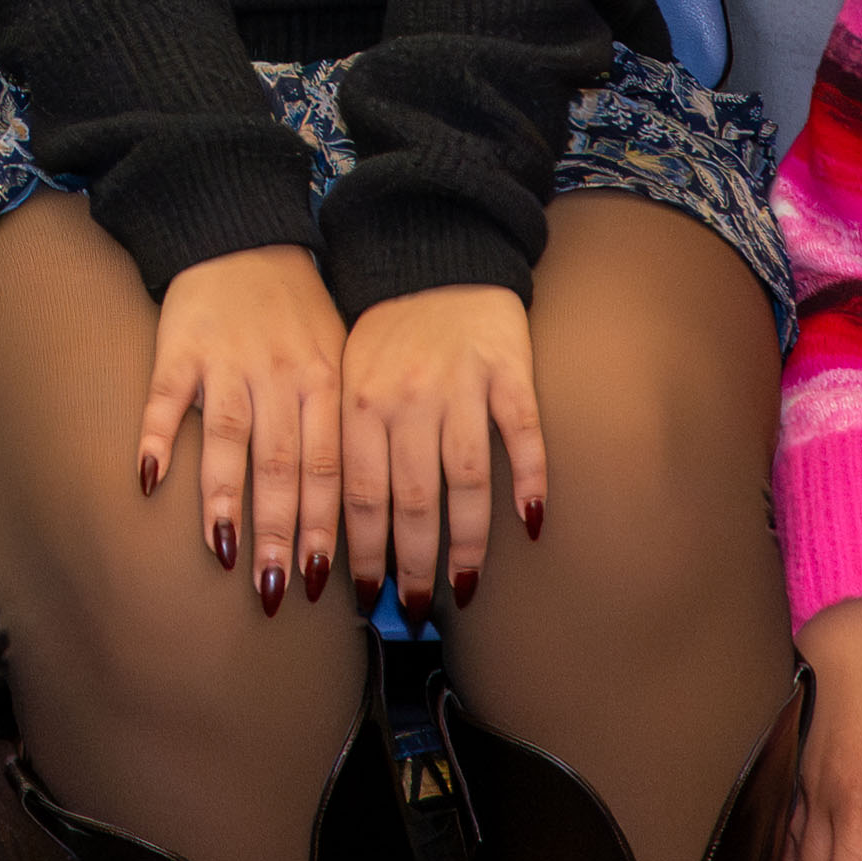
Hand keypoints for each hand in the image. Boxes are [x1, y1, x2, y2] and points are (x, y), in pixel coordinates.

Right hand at [137, 243, 353, 605]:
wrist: (244, 235)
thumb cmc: (297, 311)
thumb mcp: (339, 357)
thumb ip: (343, 423)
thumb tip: (363, 508)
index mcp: (325, 382)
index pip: (329, 467)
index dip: (322, 527)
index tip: (319, 583)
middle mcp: (280, 376)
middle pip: (282, 466)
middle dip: (279, 532)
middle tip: (274, 589)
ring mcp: (228, 362)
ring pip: (229, 439)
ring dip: (224, 499)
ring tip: (224, 551)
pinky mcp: (180, 347)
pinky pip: (166, 397)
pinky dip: (156, 437)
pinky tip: (150, 481)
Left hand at [333, 278, 550, 602]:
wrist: (432, 250)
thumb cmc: (383, 327)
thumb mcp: (341, 374)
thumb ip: (341, 440)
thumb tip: (329, 525)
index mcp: (357, 403)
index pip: (358, 496)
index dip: (362, 553)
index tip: (364, 598)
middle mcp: (407, 399)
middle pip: (413, 500)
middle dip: (412, 564)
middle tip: (415, 609)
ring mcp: (461, 385)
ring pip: (466, 480)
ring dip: (466, 542)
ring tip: (466, 588)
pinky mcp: (508, 369)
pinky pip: (523, 433)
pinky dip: (531, 478)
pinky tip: (532, 523)